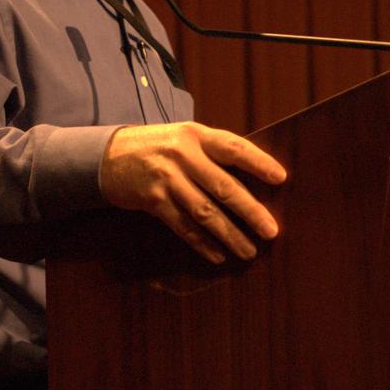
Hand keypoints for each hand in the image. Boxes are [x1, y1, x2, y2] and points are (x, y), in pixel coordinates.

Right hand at [100, 121, 286, 264]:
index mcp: (196, 135)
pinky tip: (218, 254)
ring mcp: (166, 178)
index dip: (258, 162)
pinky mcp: (153, 200)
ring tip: (248, 250)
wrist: (109, 155)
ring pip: (205, 212)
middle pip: (223, 186)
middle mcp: (182, 155)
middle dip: (250, 211)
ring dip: (229, 234)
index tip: (281, 178)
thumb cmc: (158, 147)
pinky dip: (202, 243)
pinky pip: (183, 226)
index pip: (233, 147)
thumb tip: (252, 180)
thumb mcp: (185, 138)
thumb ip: (212, 153)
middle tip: (271, 231)